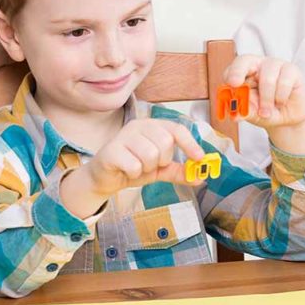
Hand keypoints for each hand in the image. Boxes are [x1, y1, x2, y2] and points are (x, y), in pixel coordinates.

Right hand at [60, 120, 206, 217]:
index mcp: (152, 126)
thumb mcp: (160, 170)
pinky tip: (126, 170)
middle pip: (165, 142)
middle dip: (162, 160)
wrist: (104, 179)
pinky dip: (134, 173)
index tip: (200, 158)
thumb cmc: (131, 168)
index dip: (190, 143)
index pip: (177, 129)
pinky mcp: (112, 150)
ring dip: (147, 168)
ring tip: (137, 167)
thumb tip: (200, 176)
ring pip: (150, 154)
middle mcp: (138, 126)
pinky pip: (134, 165)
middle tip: (151, 165)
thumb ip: (179, 171)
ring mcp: (123, 136)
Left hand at [223, 55, 304, 155]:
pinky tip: (280, 102)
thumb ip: (244, 112)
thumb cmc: (265, 111)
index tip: (230, 84)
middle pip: (245, 60)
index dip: (231, 74)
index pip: (232, 68)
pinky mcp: (292, 70)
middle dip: (238, 72)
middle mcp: (257, 65)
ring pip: (267, 78)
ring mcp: (275, 64)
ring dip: (266, 100)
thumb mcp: (253, 115)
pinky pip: (284, 82)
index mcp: (243, 73)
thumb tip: (235, 115)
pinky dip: (280, 97)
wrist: (287, 119)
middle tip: (235, 84)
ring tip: (266, 112)